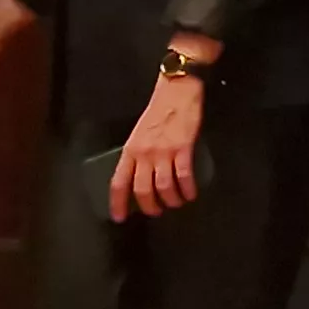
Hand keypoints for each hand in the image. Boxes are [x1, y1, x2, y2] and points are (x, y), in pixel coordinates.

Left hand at [109, 72, 205, 220]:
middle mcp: (144, 153)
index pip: (119, 182)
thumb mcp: (140, 134)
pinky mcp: (182, 148)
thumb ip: (140, 154)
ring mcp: (163, 151)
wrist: (177, 90)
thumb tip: (143, 177)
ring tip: (176, 203)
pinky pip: (183, 176)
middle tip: (156, 211)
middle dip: (150, 206)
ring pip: (163, 187)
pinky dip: (187, 189)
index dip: (118, 203)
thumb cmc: (160, 110)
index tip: (119, 217)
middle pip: (142, 190)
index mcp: (130, 150)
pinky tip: (190, 194)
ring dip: (170, 200)